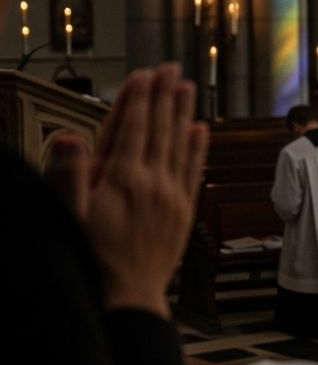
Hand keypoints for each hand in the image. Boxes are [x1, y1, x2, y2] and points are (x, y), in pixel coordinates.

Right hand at [82, 64, 208, 317]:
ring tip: (187, 87)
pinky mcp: (184, 211)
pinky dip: (198, 148)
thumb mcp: (69, 216)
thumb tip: (70, 137)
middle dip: (164, 97)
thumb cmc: (93, 258)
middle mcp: (153, 183)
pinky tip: (201, 130)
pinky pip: (194, 171)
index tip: (143, 75)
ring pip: (180, 145)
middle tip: (169, 69)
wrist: (127, 295)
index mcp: (124, 180)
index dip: (139, 100)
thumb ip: (69, 176)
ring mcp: (172, 196)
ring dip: (183, 114)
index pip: (134, 129)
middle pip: (161, 130)